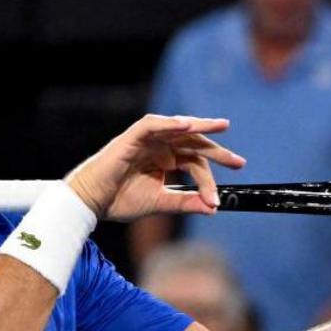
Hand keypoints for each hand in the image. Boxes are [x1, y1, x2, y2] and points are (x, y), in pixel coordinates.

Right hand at [64, 114, 245, 220]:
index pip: (194, 163)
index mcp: (165, 160)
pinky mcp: (132, 136)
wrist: (92, 202)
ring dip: (199, 126)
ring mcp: (146, 140)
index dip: (209, 179)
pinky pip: (153, 124)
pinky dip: (169, 123)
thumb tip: (213, 207)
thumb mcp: (161, 202)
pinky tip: (187, 125)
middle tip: (238, 162)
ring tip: (220, 126)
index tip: (218, 200)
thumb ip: (186, 202)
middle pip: (192, 143)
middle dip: (216, 150)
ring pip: (177, 127)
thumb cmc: (120, 200)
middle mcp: (158, 147)